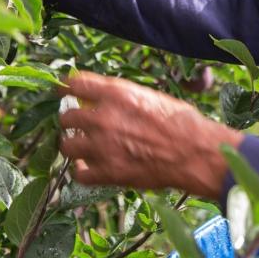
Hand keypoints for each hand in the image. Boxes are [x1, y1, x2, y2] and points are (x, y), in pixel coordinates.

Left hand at [59, 72, 244, 199]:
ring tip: (81, 145)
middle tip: (79, 123)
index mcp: (116, 93)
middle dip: (71, 119)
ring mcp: (102, 147)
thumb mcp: (149, 95)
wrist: (195, 152)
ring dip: (72, 144)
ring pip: (66, 145)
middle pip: (65, 116)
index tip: (63, 91)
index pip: (74, 84)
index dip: (66, 87)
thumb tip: (100, 97)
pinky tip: (87, 166)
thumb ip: (121, 97)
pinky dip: (81, 171)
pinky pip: (78, 174)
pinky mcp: (108, 173)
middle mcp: (103, 118)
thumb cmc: (180, 121)